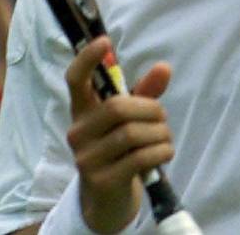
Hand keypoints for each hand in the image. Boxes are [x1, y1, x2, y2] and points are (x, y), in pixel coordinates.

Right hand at [66, 38, 174, 233]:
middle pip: (117, 108)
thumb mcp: (131, 119)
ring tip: (165, 137)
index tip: (105, 41)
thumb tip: (164, 68)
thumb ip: (145, 94)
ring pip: (131, 134)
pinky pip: (139, 158)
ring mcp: (86, 158)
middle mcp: (78, 132)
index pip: (75, 80)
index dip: (87, 59)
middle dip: (150, 109)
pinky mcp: (101, 181)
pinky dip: (161, 152)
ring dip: (159, 133)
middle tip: (162, 116)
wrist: (107, 198)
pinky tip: (165, 153)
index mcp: (82, 111)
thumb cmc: (120, 149)